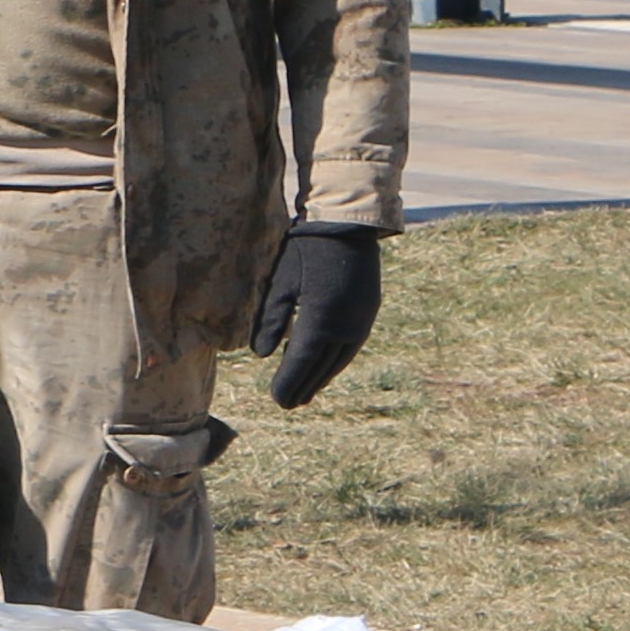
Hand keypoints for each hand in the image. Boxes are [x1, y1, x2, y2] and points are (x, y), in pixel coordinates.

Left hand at [254, 225, 380, 409]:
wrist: (346, 227)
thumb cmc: (305, 251)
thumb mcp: (280, 282)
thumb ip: (271, 319)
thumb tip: (262, 355)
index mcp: (320, 318)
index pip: (302, 361)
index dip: (289, 382)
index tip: (277, 400)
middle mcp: (344, 325)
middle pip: (321, 366)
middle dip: (303, 386)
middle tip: (288, 404)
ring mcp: (360, 320)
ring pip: (339, 360)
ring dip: (321, 378)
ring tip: (306, 393)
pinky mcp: (367, 313)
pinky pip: (350, 347)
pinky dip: (335, 362)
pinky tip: (324, 368)